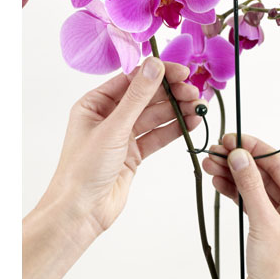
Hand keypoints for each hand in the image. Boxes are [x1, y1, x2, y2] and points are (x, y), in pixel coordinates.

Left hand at [41, 57, 203, 234]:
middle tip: (194, 93)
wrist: (81, 212)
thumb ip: (137, 97)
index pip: (131, 80)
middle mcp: (109, 117)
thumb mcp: (113, 128)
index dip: (158, 74)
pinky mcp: (134, 153)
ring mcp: (123, 135)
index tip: (182, 72)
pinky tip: (191, 123)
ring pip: (155, 116)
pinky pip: (157, 136)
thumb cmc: (83, 169)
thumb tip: (154, 66)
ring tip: (198, 108)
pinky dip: (174, 129)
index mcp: (95, 104)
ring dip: (177, 111)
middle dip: (171, 94)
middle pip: (146, 97)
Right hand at [202, 134, 279, 278]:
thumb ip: (250, 187)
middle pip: (265, 175)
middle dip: (240, 162)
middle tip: (218, 151)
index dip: (256, 149)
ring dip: (234, 176)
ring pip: (254, 188)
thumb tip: (241, 158)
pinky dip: (235, 193)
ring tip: (211, 165)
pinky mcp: (266, 228)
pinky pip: (249, 203)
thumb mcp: (264, 222)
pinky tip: (220, 183)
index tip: (235, 139)